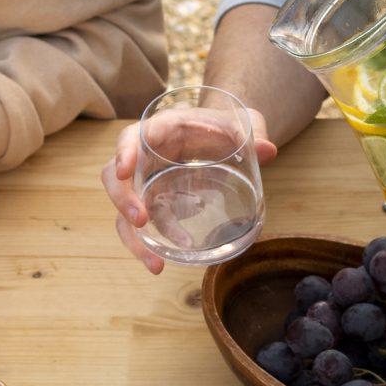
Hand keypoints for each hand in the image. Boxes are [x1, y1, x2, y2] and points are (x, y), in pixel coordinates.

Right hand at [99, 106, 277, 275]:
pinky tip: (166, 262)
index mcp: (159, 131)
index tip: (125, 170)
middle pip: (116, 179)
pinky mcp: (155, 207)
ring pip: (125, 213)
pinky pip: (144, 230)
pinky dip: (152, 247)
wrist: (217, 138)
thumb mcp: (241, 122)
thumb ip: (253, 130)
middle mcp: (144, 159)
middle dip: (123, 201)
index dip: (124, 153)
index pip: (131, 137)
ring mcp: (147, 185)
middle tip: (140, 221)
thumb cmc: (222, 126)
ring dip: (134, 240)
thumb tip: (269, 150)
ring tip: (155, 264)